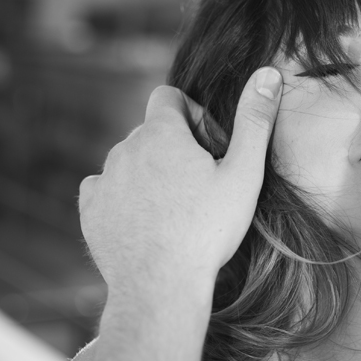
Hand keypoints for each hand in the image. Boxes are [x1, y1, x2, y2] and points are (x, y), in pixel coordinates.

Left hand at [78, 66, 282, 294]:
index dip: (192, 115)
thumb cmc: (206, 232)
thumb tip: (269, 74)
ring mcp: (104, 179)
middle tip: (198, 186)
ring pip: (128, 161)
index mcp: (160, 133)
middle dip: (172, 148)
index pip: (168, 97)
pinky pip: (104, 189)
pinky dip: (122, 198)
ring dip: (148, 173)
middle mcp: (125, 148)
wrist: (160, 286)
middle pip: (150, 132)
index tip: (207, 148)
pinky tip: (144, 221)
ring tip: (173, 210)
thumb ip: (254, 120)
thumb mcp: (243, 174)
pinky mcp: (90, 210)